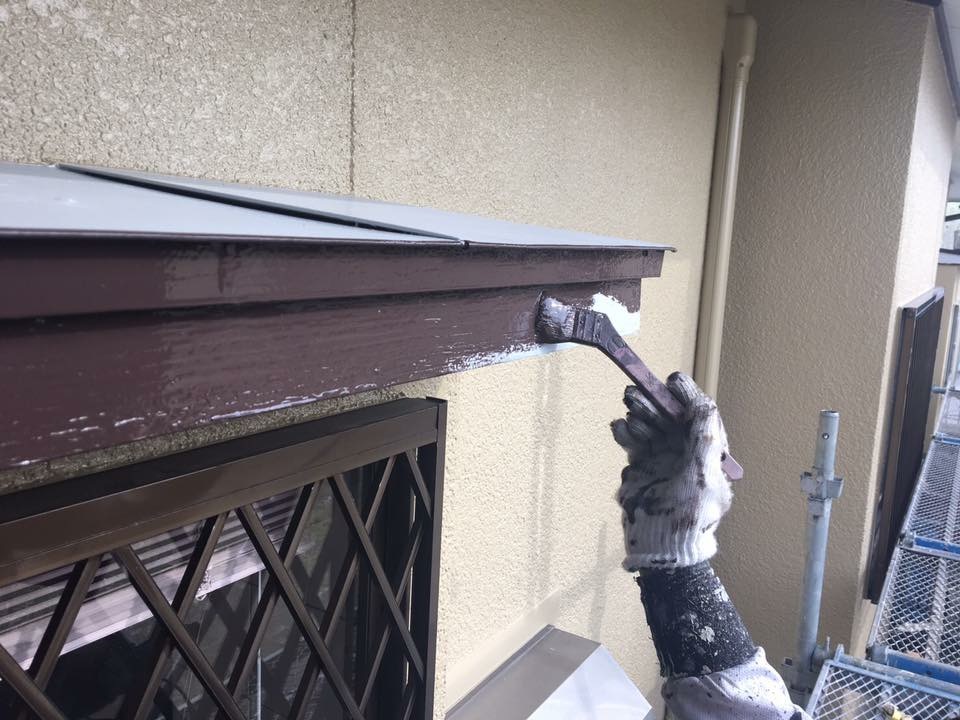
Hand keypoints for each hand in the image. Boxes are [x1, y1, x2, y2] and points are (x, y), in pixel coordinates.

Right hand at [611, 372, 732, 570]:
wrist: (660, 551)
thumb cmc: (689, 519)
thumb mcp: (704, 479)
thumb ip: (705, 441)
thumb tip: (704, 405)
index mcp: (709, 455)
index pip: (700, 416)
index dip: (687, 396)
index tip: (672, 381)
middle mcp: (686, 453)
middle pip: (671, 417)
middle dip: (655, 401)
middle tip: (637, 392)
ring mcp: (662, 460)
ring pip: (650, 425)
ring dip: (639, 413)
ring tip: (628, 407)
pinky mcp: (641, 468)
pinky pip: (632, 442)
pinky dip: (625, 432)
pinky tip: (619, 428)